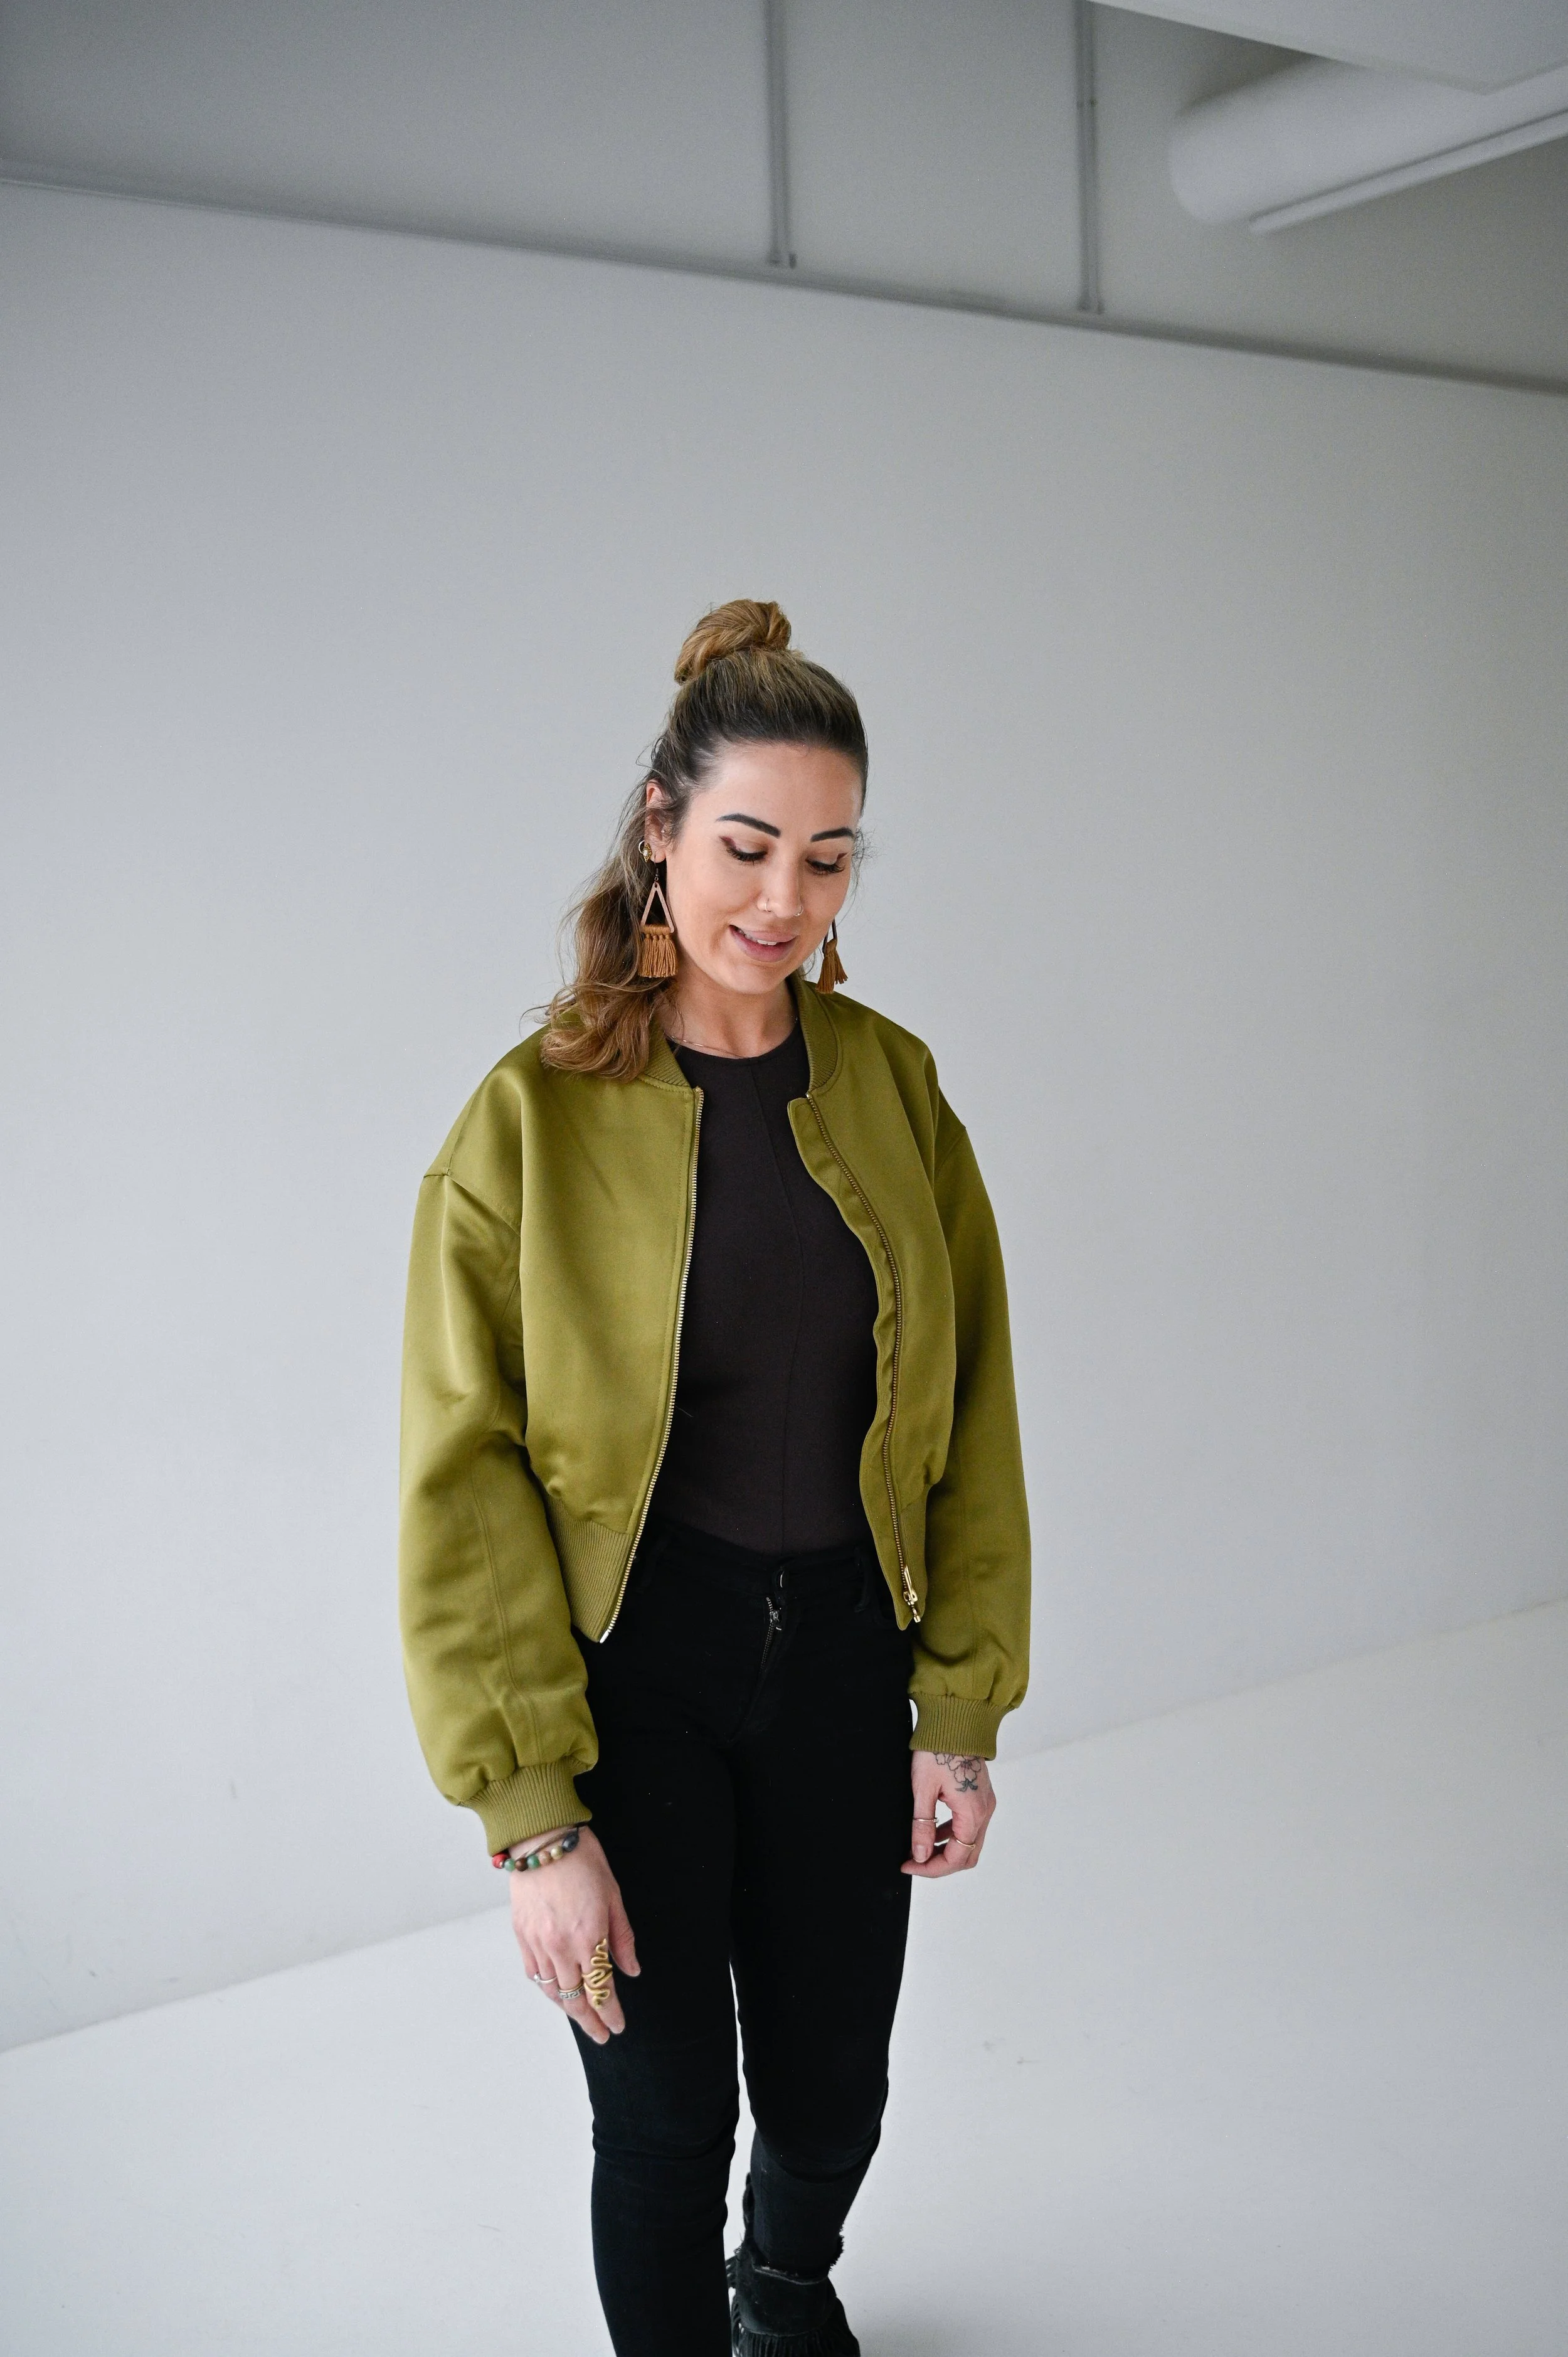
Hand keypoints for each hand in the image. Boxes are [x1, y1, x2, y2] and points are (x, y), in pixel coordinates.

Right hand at [507, 1827, 639, 2044]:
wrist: (543, 1837)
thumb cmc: (582, 1859)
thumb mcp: (613, 1894)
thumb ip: (621, 1936)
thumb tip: (631, 1970)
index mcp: (589, 1936)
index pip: (601, 1989)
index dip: (610, 2012)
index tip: (617, 2026)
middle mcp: (561, 1946)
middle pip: (576, 1998)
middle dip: (590, 2020)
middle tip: (601, 2034)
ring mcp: (538, 1942)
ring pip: (553, 1991)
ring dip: (568, 2009)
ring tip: (581, 2018)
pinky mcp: (521, 1934)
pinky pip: (534, 1973)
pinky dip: (546, 1987)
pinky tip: (556, 1991)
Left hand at [903, 1749, 995, 1877]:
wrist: (954, 1720)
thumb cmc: (938, 1749)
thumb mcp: (923, 1789)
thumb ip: (922, 1825)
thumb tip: (920, 1855)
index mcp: (972, 1814)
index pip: (956, 1858)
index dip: (931, 1868)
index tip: (908, 1865)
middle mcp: (984, 1812)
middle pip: (966, 1856)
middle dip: (940, 1864)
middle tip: (914, 1862)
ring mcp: (984, 1804)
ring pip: (969, 1842)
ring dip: (945, 1850)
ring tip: (919, 1847)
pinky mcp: (980, 1796)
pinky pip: (969, 1826)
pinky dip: (951, 1834)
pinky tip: (932, 1829)